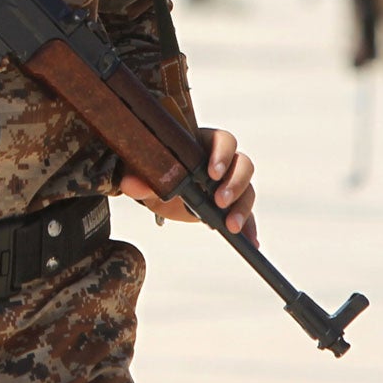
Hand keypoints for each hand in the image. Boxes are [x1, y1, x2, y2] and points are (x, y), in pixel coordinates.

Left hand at [120, 127, 257, 244]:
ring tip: (231, 226)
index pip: (223, 141)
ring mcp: (230, 183)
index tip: (212, 173)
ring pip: (248, 189)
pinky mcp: (231, 205)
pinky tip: (250, 241)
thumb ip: (140, 177)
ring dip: (242, 207)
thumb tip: (132, 185)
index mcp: (204, 143)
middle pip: (243, 164)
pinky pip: (248, 214)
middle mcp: (223, 161)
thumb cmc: (156, 171)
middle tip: (219, 201)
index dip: (222, 154)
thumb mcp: (147, 174)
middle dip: (235, 183)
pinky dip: (250, 227)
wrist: (158, 189)